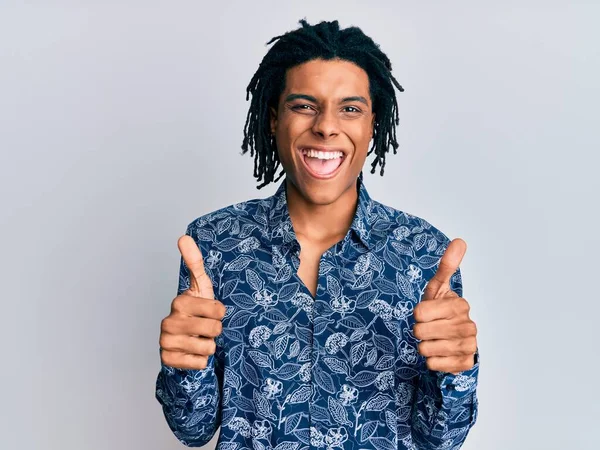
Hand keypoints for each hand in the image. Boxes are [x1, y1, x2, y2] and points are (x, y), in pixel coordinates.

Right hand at [159, 235, 225, 369]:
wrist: (184, 343)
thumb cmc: (197, 313)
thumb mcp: (201, 288)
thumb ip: (195, 263)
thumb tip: (183, 236)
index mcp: (180, 301)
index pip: (218, 309)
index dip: (220, 313)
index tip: (211, 312)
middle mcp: (169, 321)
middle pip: (215, 329)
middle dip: (216, 332)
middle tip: (206, 329)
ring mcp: (166, 341)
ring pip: (208, 348)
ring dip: (209, 347)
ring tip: (199, 340)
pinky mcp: (168, 360)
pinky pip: (199, 364)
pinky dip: (201, 361)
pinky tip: (192, 354)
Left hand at [413, 238, 476, 374]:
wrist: (449, 339)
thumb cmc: (439, 311)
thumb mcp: (438, 288)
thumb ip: (446, 266)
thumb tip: (460, 241)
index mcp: (460, 305)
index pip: (419, 312)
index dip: (417, 314)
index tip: (426, 313)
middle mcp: (469, 326)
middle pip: (420, 331)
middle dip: (418, 331)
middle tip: (428, 328)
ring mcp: (469, 346)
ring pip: (425, 349)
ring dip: (423, 346)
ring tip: (433, 340)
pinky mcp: (465, 364)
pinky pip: (433, 365)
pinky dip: (430, 361)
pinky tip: (439, 354)